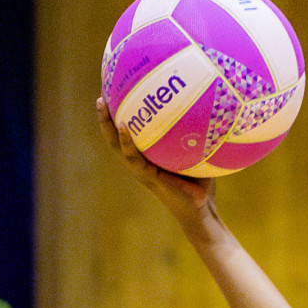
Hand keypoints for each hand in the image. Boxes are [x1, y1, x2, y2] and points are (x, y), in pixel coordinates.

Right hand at [94, 97, 216, 228]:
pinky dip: (127, 142)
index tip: (114, 97)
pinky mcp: (147, 177)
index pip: (128, 137)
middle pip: (115, 139)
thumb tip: (207, 106)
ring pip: (116, 146)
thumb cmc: (202, 183)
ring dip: (107, 125)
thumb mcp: (197, 155)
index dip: (118, 119)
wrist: (201, 211)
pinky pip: (133, 157)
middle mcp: (139, 165)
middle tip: (100, 96)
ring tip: (102, 104)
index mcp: (147, 160)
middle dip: (105, 118)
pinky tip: (124, 126)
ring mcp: (140, 172)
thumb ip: (195, 136)